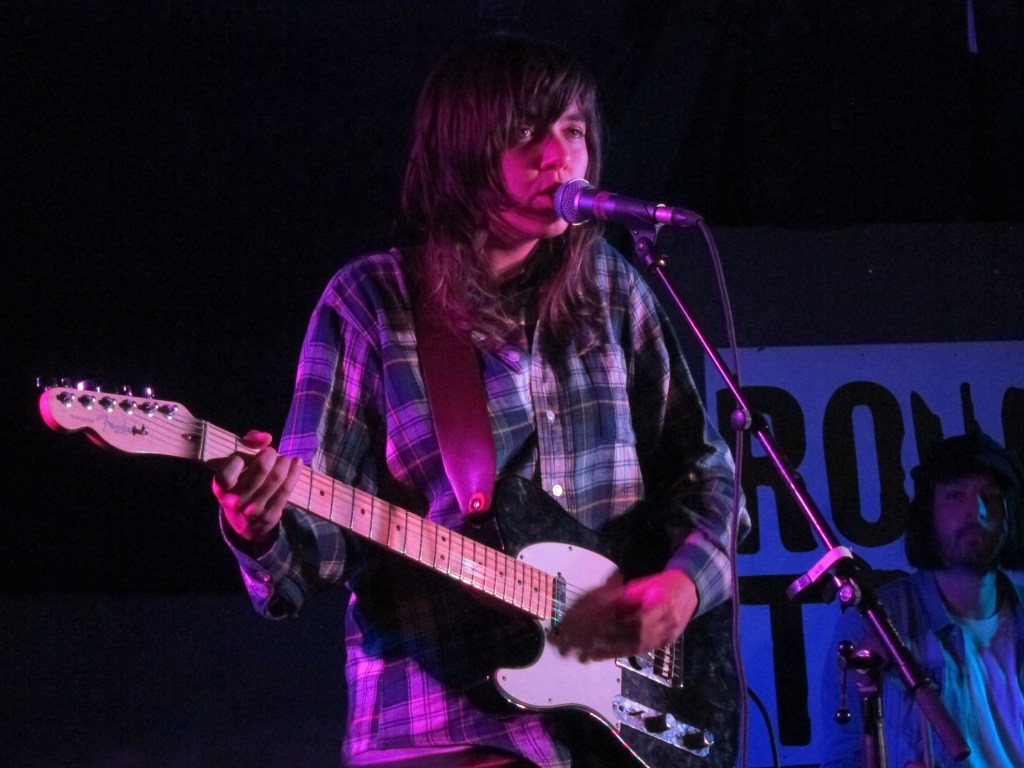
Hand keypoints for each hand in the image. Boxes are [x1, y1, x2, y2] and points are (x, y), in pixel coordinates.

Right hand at [212, 430, 303, 549]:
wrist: (242, 521)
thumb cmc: (240, 482)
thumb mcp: (236, 464)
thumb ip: (249, 443)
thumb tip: (266, 437)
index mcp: (221, 488)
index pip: (227, 473)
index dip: (238, 459)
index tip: (247, 456)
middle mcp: (235, 501)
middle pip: (262, 468)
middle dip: (271, 454)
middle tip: (271, 453)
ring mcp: (254, 510)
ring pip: (277, 477)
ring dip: (284, 462)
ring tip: (284, 459)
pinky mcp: (270, 516)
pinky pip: (286, 489)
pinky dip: (294, 472)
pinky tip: (297, 463)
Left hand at [551, 570, 697, 661]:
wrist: (688, 590)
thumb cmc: (662, 584)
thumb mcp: (644, 584)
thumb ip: (626, 595)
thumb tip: (602, 601)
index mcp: (663, 604)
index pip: (638, 620)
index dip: (616, 626)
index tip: (594, 629)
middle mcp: (668, 623)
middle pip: (635, 638)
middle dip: (609, 643)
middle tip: (586, 645)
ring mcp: (668, 636)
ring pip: (637, 648)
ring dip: (612, 652)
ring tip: (590, 655)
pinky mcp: (664, 644)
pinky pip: (640, 651)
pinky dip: (620, 654)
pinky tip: (604, 656)